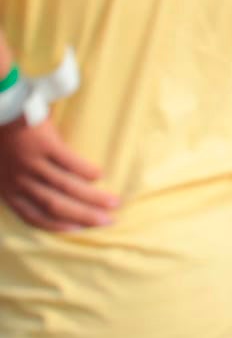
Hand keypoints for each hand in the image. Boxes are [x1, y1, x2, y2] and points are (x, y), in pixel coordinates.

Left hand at [0, 117, 117, 232]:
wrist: (2, 107)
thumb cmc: (4, 137)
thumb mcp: (5, 168)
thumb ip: (23, 183)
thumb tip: (51, 197)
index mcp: (7, 189)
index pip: (33, 216)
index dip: (58, 226)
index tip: (80, 230)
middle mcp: (18, 180)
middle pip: (55, 205)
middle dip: (84, 216)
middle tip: (108, 220)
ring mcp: (31, 162)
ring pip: (66, 187)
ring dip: (92, 197)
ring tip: (114, 201)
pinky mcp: (44, 144)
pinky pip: (69, 162)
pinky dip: (86, 171)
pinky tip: (99, 175)